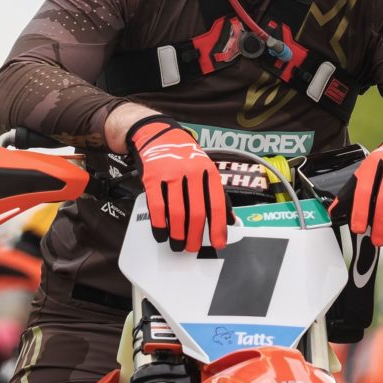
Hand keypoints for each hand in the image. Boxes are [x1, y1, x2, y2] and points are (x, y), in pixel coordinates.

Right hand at [126, 116, 230, 250]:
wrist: (157, 135)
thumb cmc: (185, 156)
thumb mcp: (206, 169)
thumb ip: (216, 193)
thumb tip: (230, 219)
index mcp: (209, 171)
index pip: (217, 203)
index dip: (219, 227)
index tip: (219, 244)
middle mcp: (192, 172)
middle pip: (196, 212)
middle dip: (196, 235)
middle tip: (194, 247)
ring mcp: (171, 174)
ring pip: (177, 212)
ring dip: (178, 234)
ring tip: (178, 245)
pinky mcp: (152, 178)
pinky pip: (156, 207)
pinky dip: (159, 225)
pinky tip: (162, 234)